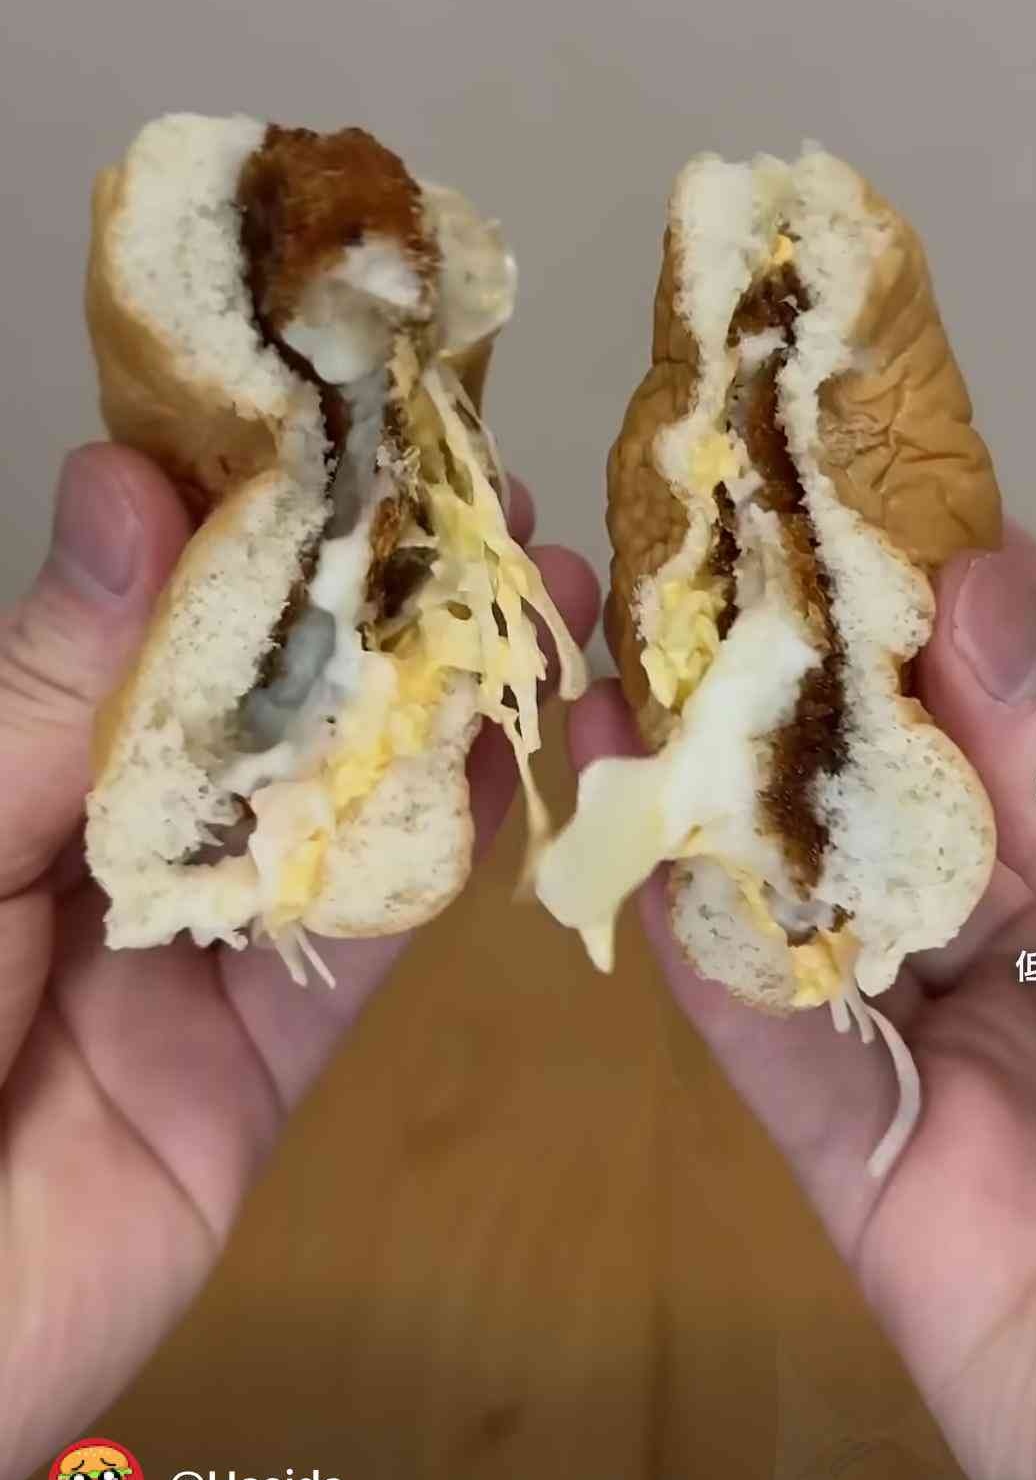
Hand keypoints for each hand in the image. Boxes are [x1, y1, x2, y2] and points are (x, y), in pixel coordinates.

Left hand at [0, 444, 597, 1479]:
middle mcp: (102, 838)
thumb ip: (47, 690)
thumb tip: (128, 480)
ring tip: (539, 592)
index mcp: (7, 763)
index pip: (146, 608)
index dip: (249, 505)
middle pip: (261, 700)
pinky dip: (435, 862)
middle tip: (491, 491)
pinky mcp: (249, 1071)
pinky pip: (352, 953)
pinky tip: (515, 764)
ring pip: (329, 809)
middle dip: (374, 594)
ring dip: (437, 705)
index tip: (353, 408)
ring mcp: (181, 953)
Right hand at [572, 526, 1035, 1479]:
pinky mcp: (874, 1172)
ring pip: (822, 894)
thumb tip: (976, 602)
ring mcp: (956, 1046)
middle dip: (808, 673)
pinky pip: (781, 1051)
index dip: (956, 585)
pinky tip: (641, 860)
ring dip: (726, 797)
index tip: (852, 491)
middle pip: (912, 776)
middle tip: (691, 554)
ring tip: (627, 673)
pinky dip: (711, 959)